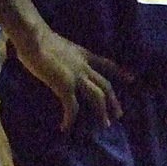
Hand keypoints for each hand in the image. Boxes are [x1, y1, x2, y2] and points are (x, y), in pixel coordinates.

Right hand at [15, 27, 136, 131]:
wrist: (34, 38)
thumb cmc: (39, 38)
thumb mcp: (59, 45)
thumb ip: (63, 54)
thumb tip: (57, 59)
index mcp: (83, 54)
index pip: (107, 63)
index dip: (120, 71)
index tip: (132, 78)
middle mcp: (84, 66)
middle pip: (105, 85)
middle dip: (113, 100)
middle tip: (119, 114)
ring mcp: (76, 76)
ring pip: (97, 97)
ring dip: (102, 111)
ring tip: (105, 124)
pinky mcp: (65, 86)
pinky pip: (72, 107)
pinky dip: (70, 119)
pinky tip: (65, 127)